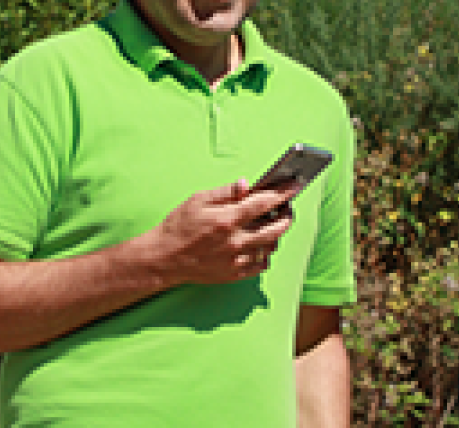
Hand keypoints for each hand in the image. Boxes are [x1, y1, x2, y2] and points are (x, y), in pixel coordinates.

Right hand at [137, 181, 298, 287]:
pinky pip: (262, 264)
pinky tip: (261, 244)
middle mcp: (235, 241)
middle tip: (287, 207)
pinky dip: (267, 253)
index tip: (295, 185)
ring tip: (273, 223)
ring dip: (277, 233)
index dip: (283, 192)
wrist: (164, 259)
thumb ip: (225, 192)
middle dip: (287, 215)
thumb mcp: (197, 200)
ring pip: (271, 246)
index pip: (265, 203)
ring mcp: (237, 260)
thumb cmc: (178, 227)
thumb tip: (247, 184)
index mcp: (227, 219)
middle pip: (276, 228)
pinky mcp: (235, 274)